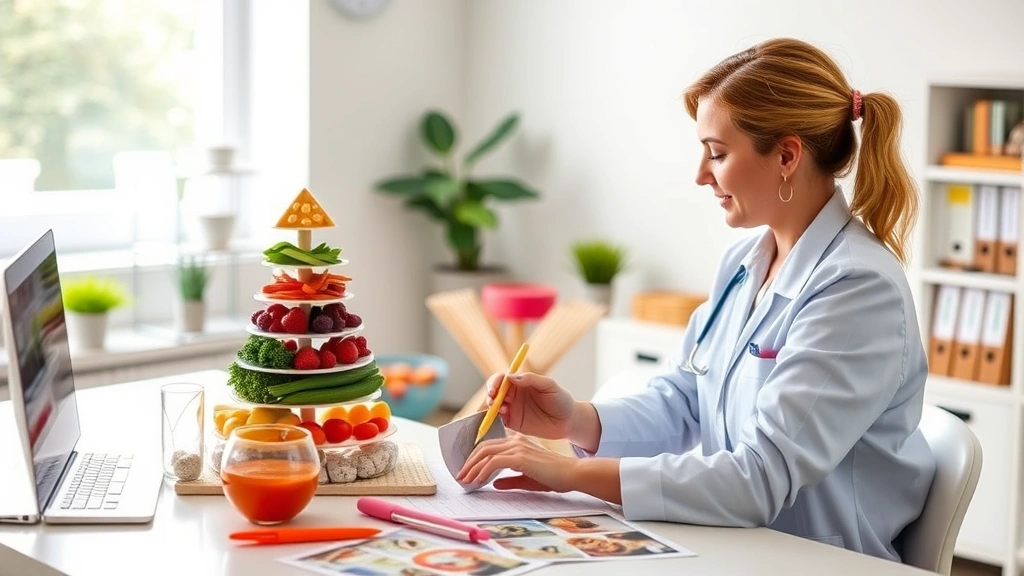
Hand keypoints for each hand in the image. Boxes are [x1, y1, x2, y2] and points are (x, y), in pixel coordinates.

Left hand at [457, 434, 577, 491]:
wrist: (572, 473)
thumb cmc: (555, 477)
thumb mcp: (527, 479)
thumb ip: (510, 480)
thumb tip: (495, 483)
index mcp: (518, 443)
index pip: (490, 446)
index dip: (475, 458)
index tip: (468, 471)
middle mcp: (516, 441)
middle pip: (483, 447)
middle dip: (469, 462)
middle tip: (461, 476)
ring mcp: (518, 447)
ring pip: (486, 453)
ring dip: (472, 467)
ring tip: (465, 480)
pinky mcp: (520, 457)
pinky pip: (494, 462)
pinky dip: (482, 471)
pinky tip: (478, 481)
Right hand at [486, 372, 574, 439]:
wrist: (568, 422)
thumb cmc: (561, 400)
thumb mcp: (549, 385)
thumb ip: (531, 379)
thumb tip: (511, 377)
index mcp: (520, 382)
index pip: (502, 379)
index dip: (495, 382)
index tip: (495, 387)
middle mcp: (513, 394)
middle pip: (494, 391)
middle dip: (490, 393)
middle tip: (492, 397)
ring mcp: (512, 409)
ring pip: (494, 405)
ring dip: (492, 405)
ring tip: (502, 407)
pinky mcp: (513, 423)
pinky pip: (500, 420)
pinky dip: (496, 417)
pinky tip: (503, 414)